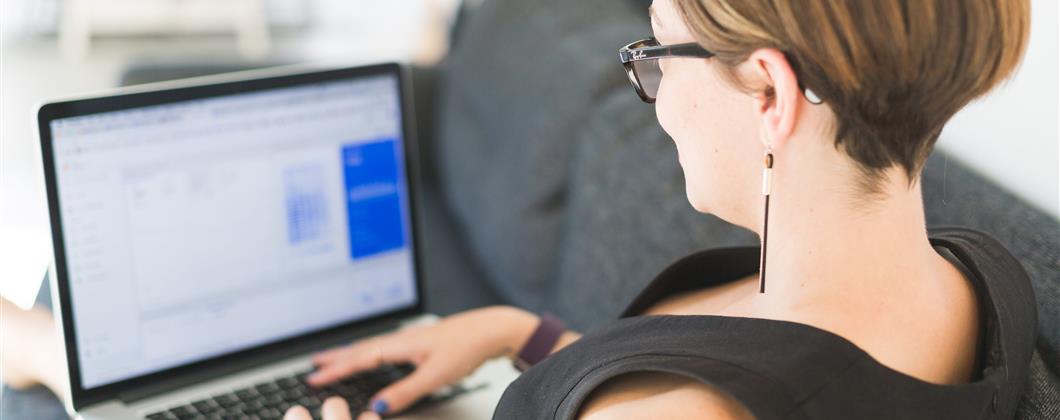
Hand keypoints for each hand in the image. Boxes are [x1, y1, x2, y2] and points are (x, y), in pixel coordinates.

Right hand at [284, 305, 536, 417]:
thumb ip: (405, 392)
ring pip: (373, 347)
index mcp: (400, 345)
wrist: (491, 329)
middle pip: (361, 349)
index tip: (315, 378)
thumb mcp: (435, 376)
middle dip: (337, 358)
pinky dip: (369, 353)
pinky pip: (385, 347)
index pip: (360, 358)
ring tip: (335, 358)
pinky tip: (373, 357)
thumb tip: (377, 408)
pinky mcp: (421, 342)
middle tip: (314, 365)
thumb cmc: (467, 347)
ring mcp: (411, 339)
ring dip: (351, 354)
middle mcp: (402, 339)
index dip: (336, 370)